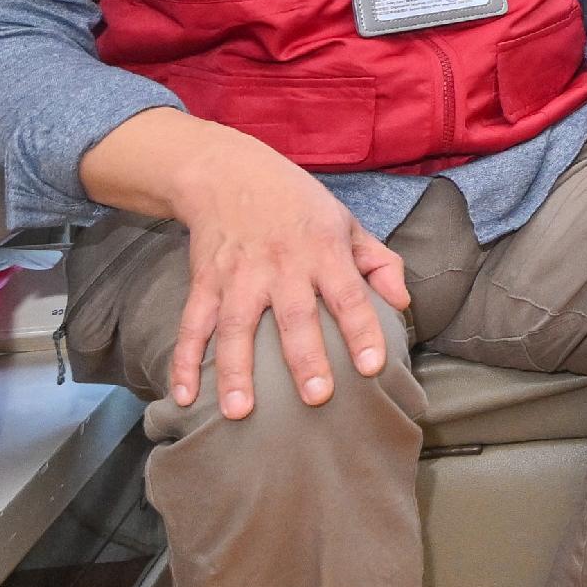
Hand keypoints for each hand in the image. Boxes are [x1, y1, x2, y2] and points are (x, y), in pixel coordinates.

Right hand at [166, 132, 415, 418]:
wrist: (228, 174)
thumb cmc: (298, 203)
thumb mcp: (347, 222)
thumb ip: (379, 262)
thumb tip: (403, 303)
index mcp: (324, 251)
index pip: (350, 295)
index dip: (363, 330)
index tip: (373, 366)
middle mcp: (282, 266)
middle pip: (295, 317)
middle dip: (305, 359)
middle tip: (315, 398)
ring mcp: (238, 277)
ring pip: (236, 328)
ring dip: (236, 371)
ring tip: (240, 412)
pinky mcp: (204, 283)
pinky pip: (192, 326)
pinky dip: (184, 361)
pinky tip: (184, 395)